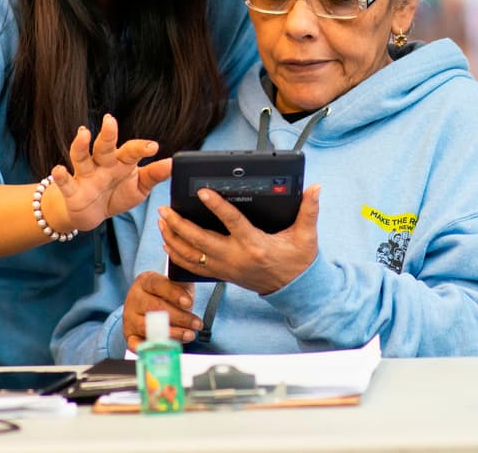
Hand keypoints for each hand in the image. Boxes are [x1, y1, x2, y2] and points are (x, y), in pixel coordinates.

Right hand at [51, 114, 170, 231]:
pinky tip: (58, 170)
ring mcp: (86, 175)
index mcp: (121, 162)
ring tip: (83, 134)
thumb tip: (174, 164)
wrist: (92, 214)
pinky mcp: (72, 191)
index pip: (131, 151)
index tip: (154, 147)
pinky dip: (61, 177)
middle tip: (110, 120)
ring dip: (81, 145)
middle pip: (104, 147)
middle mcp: (102, 164)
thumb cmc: (117, 194)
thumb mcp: (139, 187)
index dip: (141, 148)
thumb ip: (154, 175)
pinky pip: (66, 182)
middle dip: (108, 134)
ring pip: (82, 157)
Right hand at [123, 271, 199, 351]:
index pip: (158, 285)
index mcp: (145, 281)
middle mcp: (134, 298)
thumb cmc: (165, 294)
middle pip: (155, 308)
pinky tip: (163, 349)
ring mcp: (130, 317)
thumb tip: (188, 299)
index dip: (174, 294)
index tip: (189, 302)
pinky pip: (134, 344)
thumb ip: (182, 288)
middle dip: (180, 317)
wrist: (147, 303)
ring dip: (172, 333)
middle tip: (196, 324)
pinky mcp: (129, 335)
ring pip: (148, 327)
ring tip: (189, 335)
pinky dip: (147, 348)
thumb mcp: (175, 284)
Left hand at [159, 185, 321, 295]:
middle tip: (165, 209)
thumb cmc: (299, 260)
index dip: (216, 206)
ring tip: (162, 221)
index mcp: (254, 245)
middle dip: (179, 225)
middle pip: (200, 241)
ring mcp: (226, 268)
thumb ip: (309, 210)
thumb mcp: (307, 236)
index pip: (231, 222)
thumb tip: (316, 188)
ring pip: (191, 255)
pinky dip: (177, 255)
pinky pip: (193, 267)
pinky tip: (168, 242)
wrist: (294, 290)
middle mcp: (236, 257)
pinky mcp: (222, 274)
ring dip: (173, 238)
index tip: (201, 191)